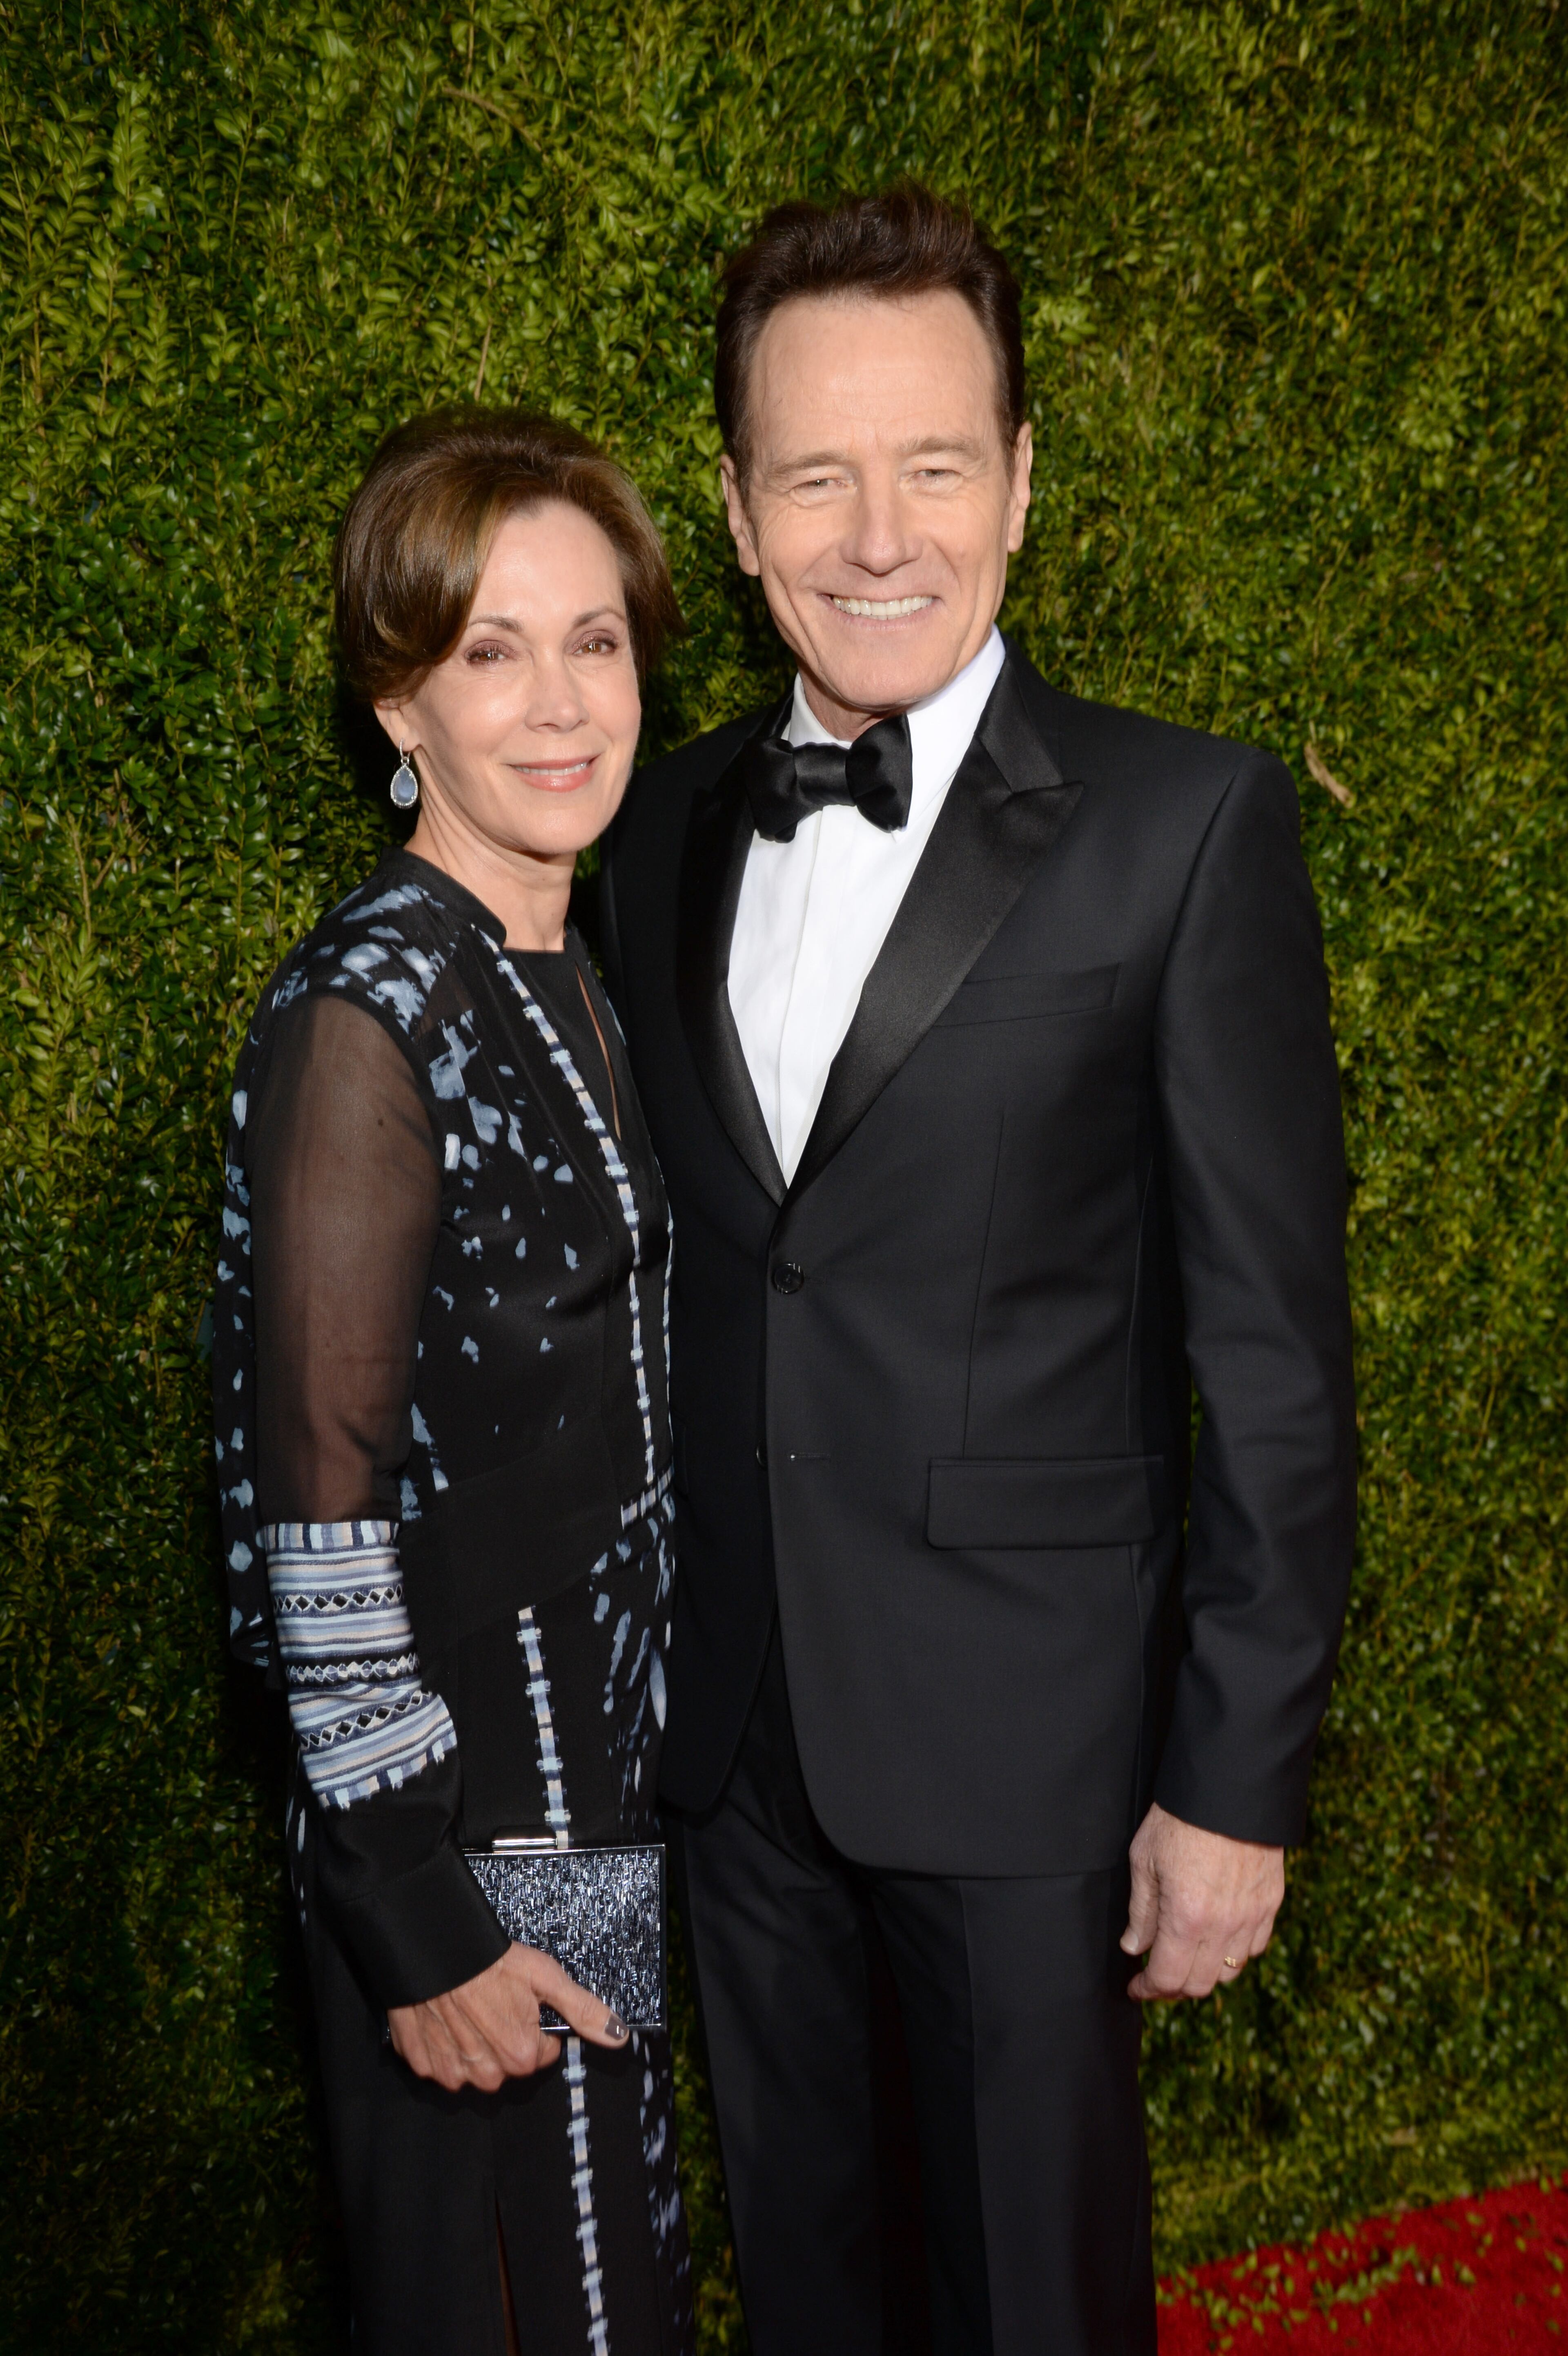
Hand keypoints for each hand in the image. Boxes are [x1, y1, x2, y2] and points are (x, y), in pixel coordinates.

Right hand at [387, 1942, 628, 2090]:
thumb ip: (582, 2010)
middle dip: (506, 2040)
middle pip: (508, 2065)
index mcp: (520, 2055)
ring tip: (469, 2011)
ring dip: (475, 2047)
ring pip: (475, 2069)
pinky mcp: (423, 2065)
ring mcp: (452, 2072)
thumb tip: (618, 2037)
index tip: (522, 2005)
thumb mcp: (545, 1977)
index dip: (535, 2028)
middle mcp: (486, 2074)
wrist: (434, 1949)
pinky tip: (446, 2019)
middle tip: (494, 2005)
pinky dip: (445, 2047)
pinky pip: (442, 2066)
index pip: (541, 2055)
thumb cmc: (491, 1961)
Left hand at [1120, 1801, 1284, 2000]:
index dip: (1148, 1990)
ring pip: (1230, 1971)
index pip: (1168, 1978)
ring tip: (1186, 1956)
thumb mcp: (1145, 1860)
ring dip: (1205, 1972)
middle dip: (1174, 1987)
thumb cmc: (1179, 1819)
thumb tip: (1134, 1947)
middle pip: (1200, 1984)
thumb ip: (1141, 1911)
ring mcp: (1252, 1916)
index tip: (1136, 1988)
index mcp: (1186, 1918)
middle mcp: (1223, 1926)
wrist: (1228, 1788)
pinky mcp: (1271, 1903)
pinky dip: (1234, 1952)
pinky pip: (1255, 1947)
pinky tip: (1217, 1937)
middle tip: (1157, 1976)